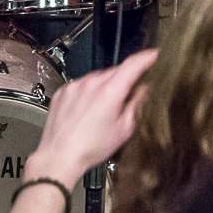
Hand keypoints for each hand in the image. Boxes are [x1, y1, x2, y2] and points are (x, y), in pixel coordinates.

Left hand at [25, 51, 156, 185]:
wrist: (59, 156)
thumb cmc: (90, 148)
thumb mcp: (123, 130)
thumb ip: (136, 105)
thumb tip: (142, 90)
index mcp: (110, 91)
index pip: (132, 64)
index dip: (146, 58)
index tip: (153, 55)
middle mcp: (91, 83)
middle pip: (115, 72)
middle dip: (122, 82)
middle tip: (124, 101)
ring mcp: (75, 86)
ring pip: (97, 79)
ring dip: (104, 89)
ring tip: (100, 112)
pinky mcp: (63, 91)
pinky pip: (81, 85)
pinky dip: (88, 94)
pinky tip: (86, 112)